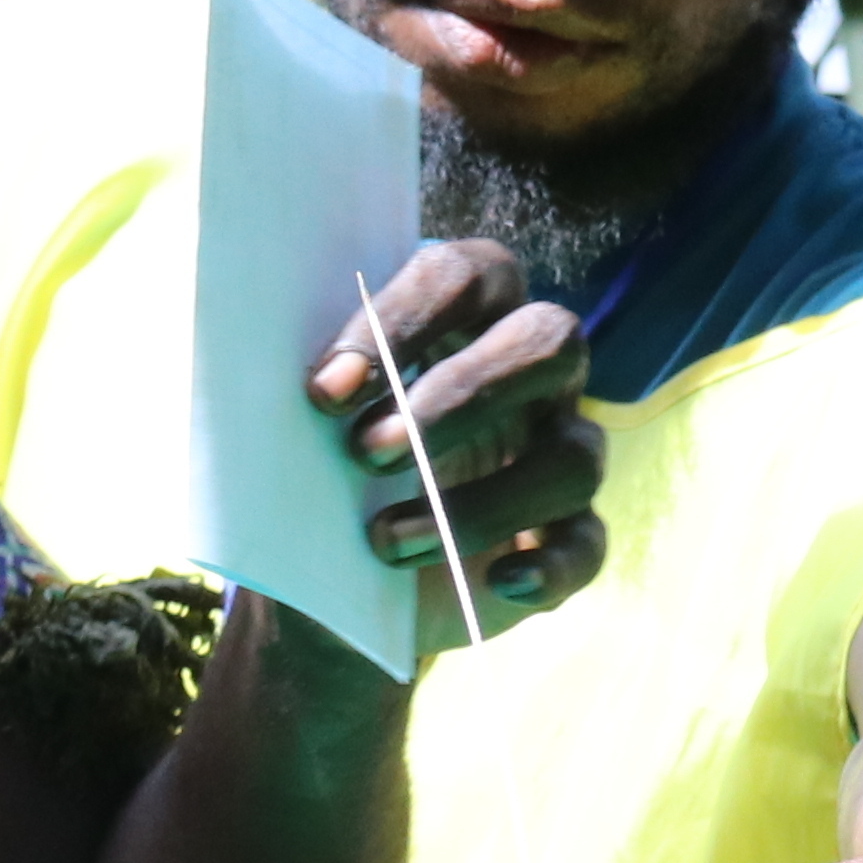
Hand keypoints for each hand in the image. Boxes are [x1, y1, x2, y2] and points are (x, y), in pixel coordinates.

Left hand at [307, 234, 603, 629]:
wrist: (325, 586)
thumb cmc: (311, 470)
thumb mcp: (290, 430)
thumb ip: (296, 396)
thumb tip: (274, 391)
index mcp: (465, 313)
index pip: (461, 275)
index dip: (400, 322)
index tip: (325, 393)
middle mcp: (529, 370)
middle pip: (547, 339)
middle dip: (459, 396)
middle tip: (367, 455)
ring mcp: (558, 450)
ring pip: (574, 455)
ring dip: (482, 503)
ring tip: (385, 542)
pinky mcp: (566, 535)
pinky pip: (588, 544)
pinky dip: (550, 566)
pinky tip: (497, 582)